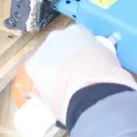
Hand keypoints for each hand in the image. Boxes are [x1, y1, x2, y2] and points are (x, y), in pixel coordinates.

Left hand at [13, 24, 136, 129]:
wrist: (94, 87)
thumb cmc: (108, 77)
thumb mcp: (110, 62)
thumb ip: (104, 63)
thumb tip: (106, 75)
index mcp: (80, 32)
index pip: (73, 42)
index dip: (74, 58)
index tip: (78, 70)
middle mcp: (59, 36)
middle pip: (54, 51)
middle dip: (58, 66)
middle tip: (65, 84)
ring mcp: (43, 50)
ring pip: (40, 64)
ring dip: (44, 78)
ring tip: (52, 97)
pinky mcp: (31, 67)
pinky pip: (27, 81)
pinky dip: (29, 92)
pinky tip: (34, 104)